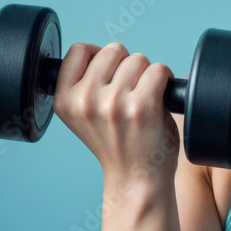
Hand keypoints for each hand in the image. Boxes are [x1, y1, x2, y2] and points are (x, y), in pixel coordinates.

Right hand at [51, 41, 179, 187]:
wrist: (136, 179)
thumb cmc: (117, 144)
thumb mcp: (83, 115)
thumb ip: (83, 84)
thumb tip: (95, 50)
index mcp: (64, 100)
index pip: (78, 50)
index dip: (99, 56)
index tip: (110, 75)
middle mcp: (85, 100)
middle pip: (113, 50)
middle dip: (127, 65)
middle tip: (131, 91)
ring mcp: (113, 103)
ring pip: (138, 59)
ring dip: (147, 74)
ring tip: (145, 98)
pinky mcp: (142, 107)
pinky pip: (158, 70)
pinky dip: (166, 79)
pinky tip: (162, 96)